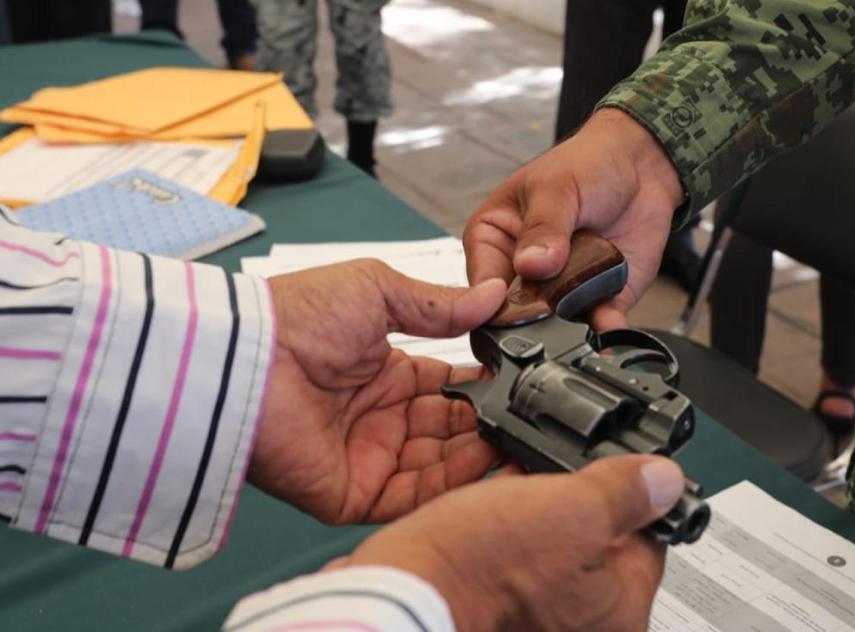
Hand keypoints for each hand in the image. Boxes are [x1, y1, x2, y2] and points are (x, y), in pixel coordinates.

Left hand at [250, 260, 506, 523]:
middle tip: (526, 412)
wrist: (247, 357)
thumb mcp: (379, 290)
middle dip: (488, 423)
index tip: (519, 378)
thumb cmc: (297, 315)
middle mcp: (379, 418)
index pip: (449, 389)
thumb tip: (495, 297)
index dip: (483, 386)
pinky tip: (483, 457)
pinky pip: (413, 496)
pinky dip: (451, 483)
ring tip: (515, 433)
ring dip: (478, 453)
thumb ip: (441, 304)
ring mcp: (367, 458)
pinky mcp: (353, 494)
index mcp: (384, 373)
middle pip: (450, 431)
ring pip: (440, 467)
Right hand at [326, 455, 684, 630]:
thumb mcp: (567, 508)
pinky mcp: (497, 616)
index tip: (603, 471)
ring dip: (533, 515)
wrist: (396, 599)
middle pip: (597, 544)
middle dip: (571, 504)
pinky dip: (502, 538)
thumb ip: (625, 493)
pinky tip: (482, 519)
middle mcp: (581, 629)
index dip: (624, 494)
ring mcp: (536, 626)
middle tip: (543, 482)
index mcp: (618, 615)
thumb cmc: (474, 571)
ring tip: (508, 496)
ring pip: (551, 550)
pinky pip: (513, 566)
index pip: (647, 539)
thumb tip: (665, 481)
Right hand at [464, 108, 684, 329]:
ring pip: (555, 326)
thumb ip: (543, 227)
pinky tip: (609, 324)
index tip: (511, 301)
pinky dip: (604, 328)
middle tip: (550, 310)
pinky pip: (597, 325)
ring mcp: (560, 290)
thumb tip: (530, 264)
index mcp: (494, 239)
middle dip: (532, 320)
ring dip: (567, 327)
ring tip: (580, 316)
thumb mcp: (557, 186)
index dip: (491, 298)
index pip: (481, 282)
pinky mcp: (598, 299)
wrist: (643, 165)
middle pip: (514, 313)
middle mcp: (523, 272)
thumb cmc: (588, 164)